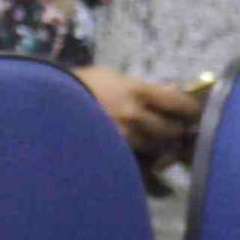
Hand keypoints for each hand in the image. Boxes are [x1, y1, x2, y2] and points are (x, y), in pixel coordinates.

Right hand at [76, 64, 201, 160]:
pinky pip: (138, 162)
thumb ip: (142, 86)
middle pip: (171, 130)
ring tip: (153, 143)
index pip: (180, 104)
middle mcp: (135, 115)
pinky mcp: (112, 152)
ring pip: (155, 148)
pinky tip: (142, 159)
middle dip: (174, 131)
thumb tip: (172, 91)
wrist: (47, 103)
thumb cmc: (78, 84)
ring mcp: (123, 137)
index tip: (193, 114)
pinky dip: (143, 161)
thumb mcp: (112, 77)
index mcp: (138, 91)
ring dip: (158, 146)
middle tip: (174, 131)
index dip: (191, 111)